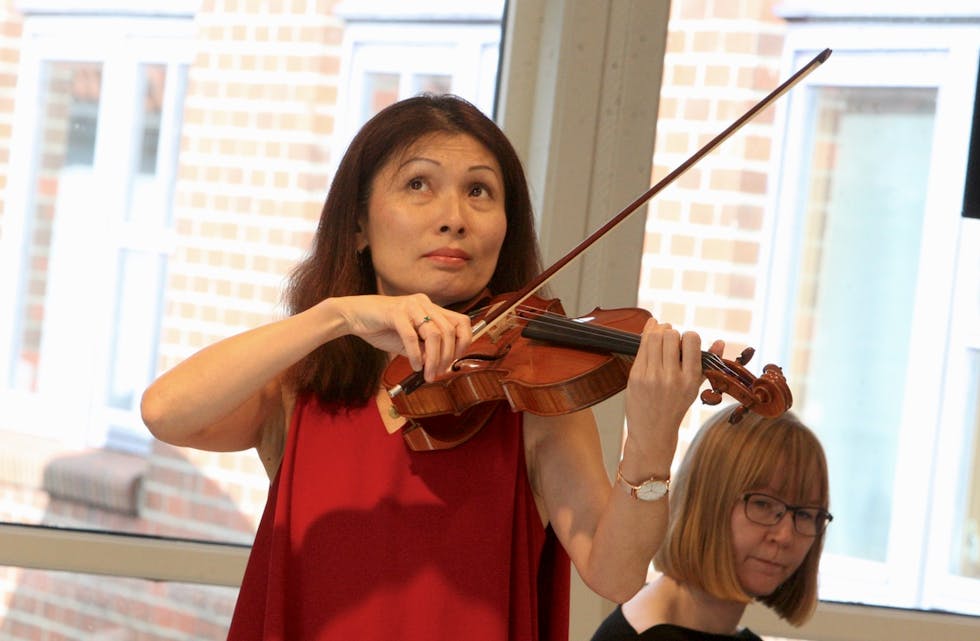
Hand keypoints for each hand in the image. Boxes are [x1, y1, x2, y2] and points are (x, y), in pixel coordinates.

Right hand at [331, 293, 472, 380]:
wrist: (353, 316)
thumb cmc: (381, 328)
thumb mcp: (409, 342)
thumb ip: (424, 350)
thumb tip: (438, 364)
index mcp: (430, 307)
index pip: (461, 322)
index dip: (464, 342)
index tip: (455, 360)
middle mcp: (424, 303)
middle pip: (449, 331)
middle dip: (447, 357)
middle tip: (438, 373)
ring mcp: (410, 305)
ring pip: (434, 333)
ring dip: (433, 359)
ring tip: (427, 373)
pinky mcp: (395, 312)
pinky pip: (411, 337)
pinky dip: (415, 355)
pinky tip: (413, 366)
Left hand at [622, 319, 721, 462]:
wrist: (652, 432)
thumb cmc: (675, 407)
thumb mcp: (695, 388)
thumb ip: (708, 363)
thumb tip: (720, 342)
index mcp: (690, 379)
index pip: (691, 340)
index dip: (688, 336)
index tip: (685, 341)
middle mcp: (672, 377)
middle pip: (670, 335)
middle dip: (670, 333)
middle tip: (669, 338)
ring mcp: (651, 377)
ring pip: (652, 338)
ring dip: (657, 332)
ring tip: (660, 335)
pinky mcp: (635, 377)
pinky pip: (640, 348)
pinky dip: (645, 338)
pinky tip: (648, 337)